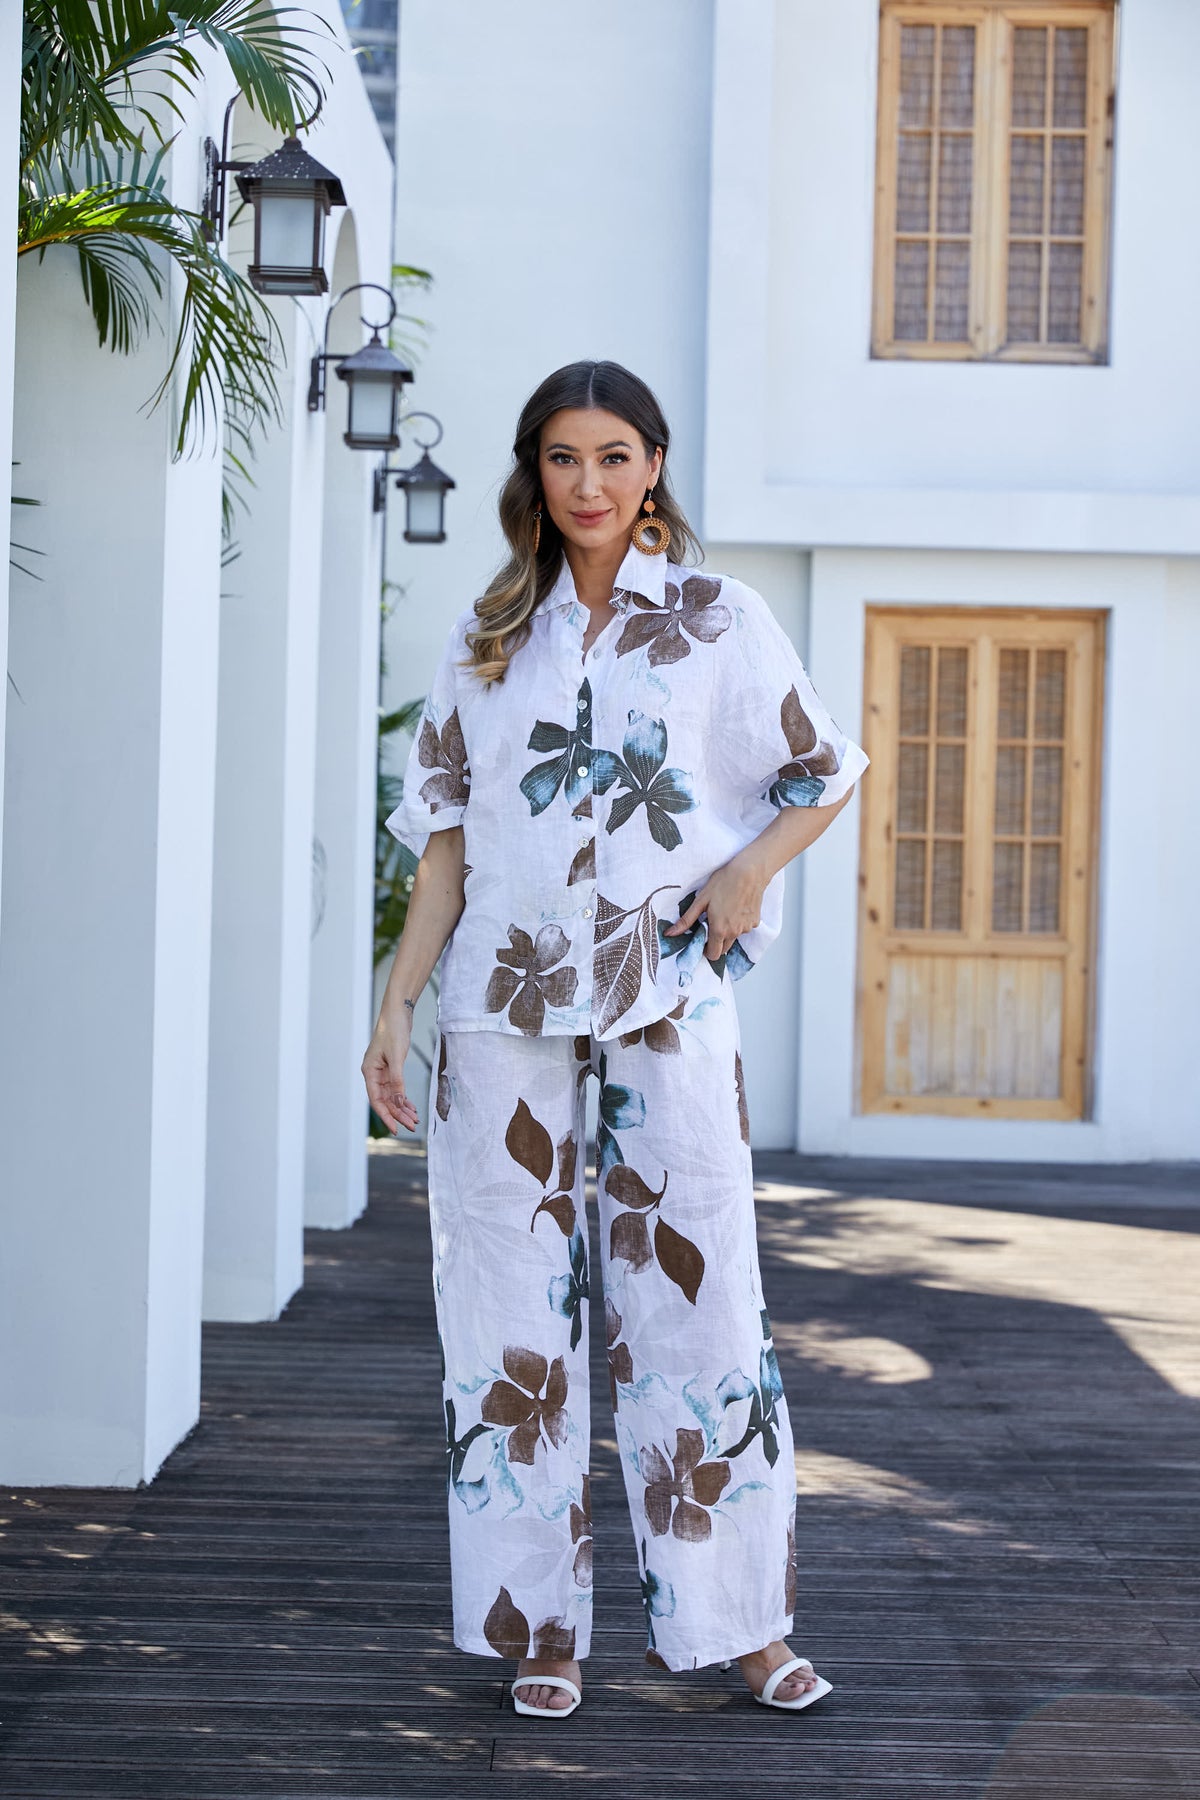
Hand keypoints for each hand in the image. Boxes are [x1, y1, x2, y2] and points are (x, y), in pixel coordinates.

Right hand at [361, 1010, 418, 1133]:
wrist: (398, 1012)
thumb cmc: (393, 1031)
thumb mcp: (397, 1057)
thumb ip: (397, 1081)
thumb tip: (398, 1102)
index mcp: (370, 1071)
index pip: (377, 1100)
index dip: (386, 1116)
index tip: (396, 1128)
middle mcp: (374, 1074)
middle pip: (385, 1100)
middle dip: (398, 1114)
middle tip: (411, 1125)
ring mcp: (382, 1071)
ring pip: (392, 1096)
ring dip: (402, 1107)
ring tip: (414, 1119)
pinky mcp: (391, 1067)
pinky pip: (397, 1088)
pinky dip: (404, 1097)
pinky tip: (412, 1106)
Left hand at [664, 851, 765, 960]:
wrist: (749, 872)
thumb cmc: (724, 882)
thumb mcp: (701, 900)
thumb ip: (686, 920)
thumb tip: (670, 934)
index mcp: (719, 930)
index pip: (712, 955)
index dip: (706, 950)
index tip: (703, 939)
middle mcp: (734, 933)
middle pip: (723, 949)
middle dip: (716, 943)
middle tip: (711, 925)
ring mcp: (746, 928)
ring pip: (734, 938)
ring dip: (728, 932)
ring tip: (725, 912)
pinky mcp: (755, 922)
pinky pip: (744, 928)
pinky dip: (739, 923)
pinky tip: (737, 908)